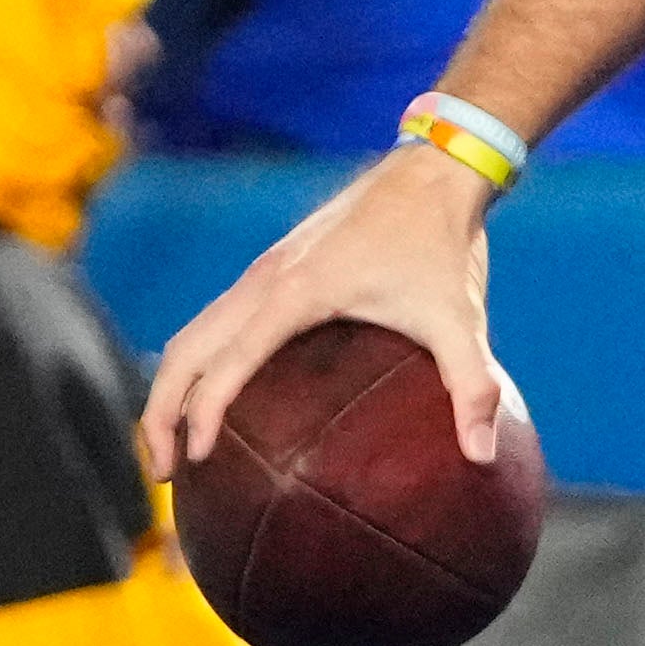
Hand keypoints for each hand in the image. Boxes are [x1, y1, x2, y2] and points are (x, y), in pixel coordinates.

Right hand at [142, 146, 515, 478]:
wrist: (432, 171)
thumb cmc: (442, 243)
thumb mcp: (461, 318)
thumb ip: (472, 387)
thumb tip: (482, 456)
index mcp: (294, 292)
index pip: (227, 362)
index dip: (203, 414)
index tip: (197, 461)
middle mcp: (263, 280)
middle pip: (184, 350)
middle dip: (161, 411)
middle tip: (163, 474)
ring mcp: (263, 272)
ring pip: (193, 334)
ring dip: (171, 387)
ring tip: (176, 447)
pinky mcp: (274, 269)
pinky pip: (218, 321)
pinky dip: (200, 362)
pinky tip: (219, 399)